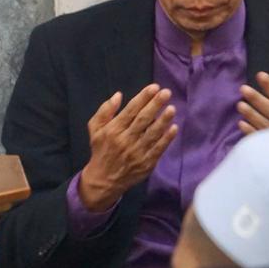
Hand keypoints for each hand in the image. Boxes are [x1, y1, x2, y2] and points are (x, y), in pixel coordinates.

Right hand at [79, 84, 177, 210]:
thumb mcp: (95, 129)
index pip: (130, 111)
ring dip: (163, 120)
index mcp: (113, 130)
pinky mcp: (146, 163)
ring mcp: (137, 152)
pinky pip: (158, 149)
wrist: (104, 179)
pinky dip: (167, 139)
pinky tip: (174, 128)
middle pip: (143, 120)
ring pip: (153, 134)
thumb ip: (105, 111)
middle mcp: (125, 140)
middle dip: (155, 105)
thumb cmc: (101, 150)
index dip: (143, 98)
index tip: (154, 87)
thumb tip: (118, 95)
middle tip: (166, 93)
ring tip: (172, 108)